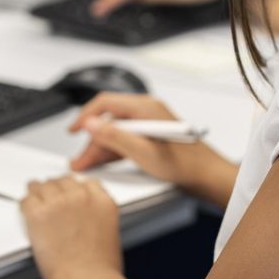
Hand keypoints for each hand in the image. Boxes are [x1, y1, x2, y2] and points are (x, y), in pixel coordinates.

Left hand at [21, 175, 121, 278]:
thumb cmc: (101, 270)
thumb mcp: (111, 237)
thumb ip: (99, 222)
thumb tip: (89, 226)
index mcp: (102, 203)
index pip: (88, 183)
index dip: (77, 189)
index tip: (71, 193)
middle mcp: (81, 197)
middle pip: (63, 181)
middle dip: (57, 188)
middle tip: (50, 195)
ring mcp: (58, 203)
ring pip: (43, 186)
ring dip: (38, 191)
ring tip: (34, 194)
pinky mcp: (38, 214)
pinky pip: (26, 200)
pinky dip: (25, 204)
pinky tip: (25, 207)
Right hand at [68, 92, 227, 188]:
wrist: (205, 175)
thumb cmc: (184, 164)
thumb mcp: (142, 152)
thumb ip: (114, 136)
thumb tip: (91, 123)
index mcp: (145, 107)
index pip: (105, 103)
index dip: (85, 116)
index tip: (73, 130)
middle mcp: (147, 111)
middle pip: (109, 121)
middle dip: (92, 141)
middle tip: (80, 161)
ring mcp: (149, 123)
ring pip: (116, 132)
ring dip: (101, 148)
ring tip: (88, 165)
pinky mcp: (151, 136)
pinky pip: (126, 139)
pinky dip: (114, 151)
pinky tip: (104, 163)